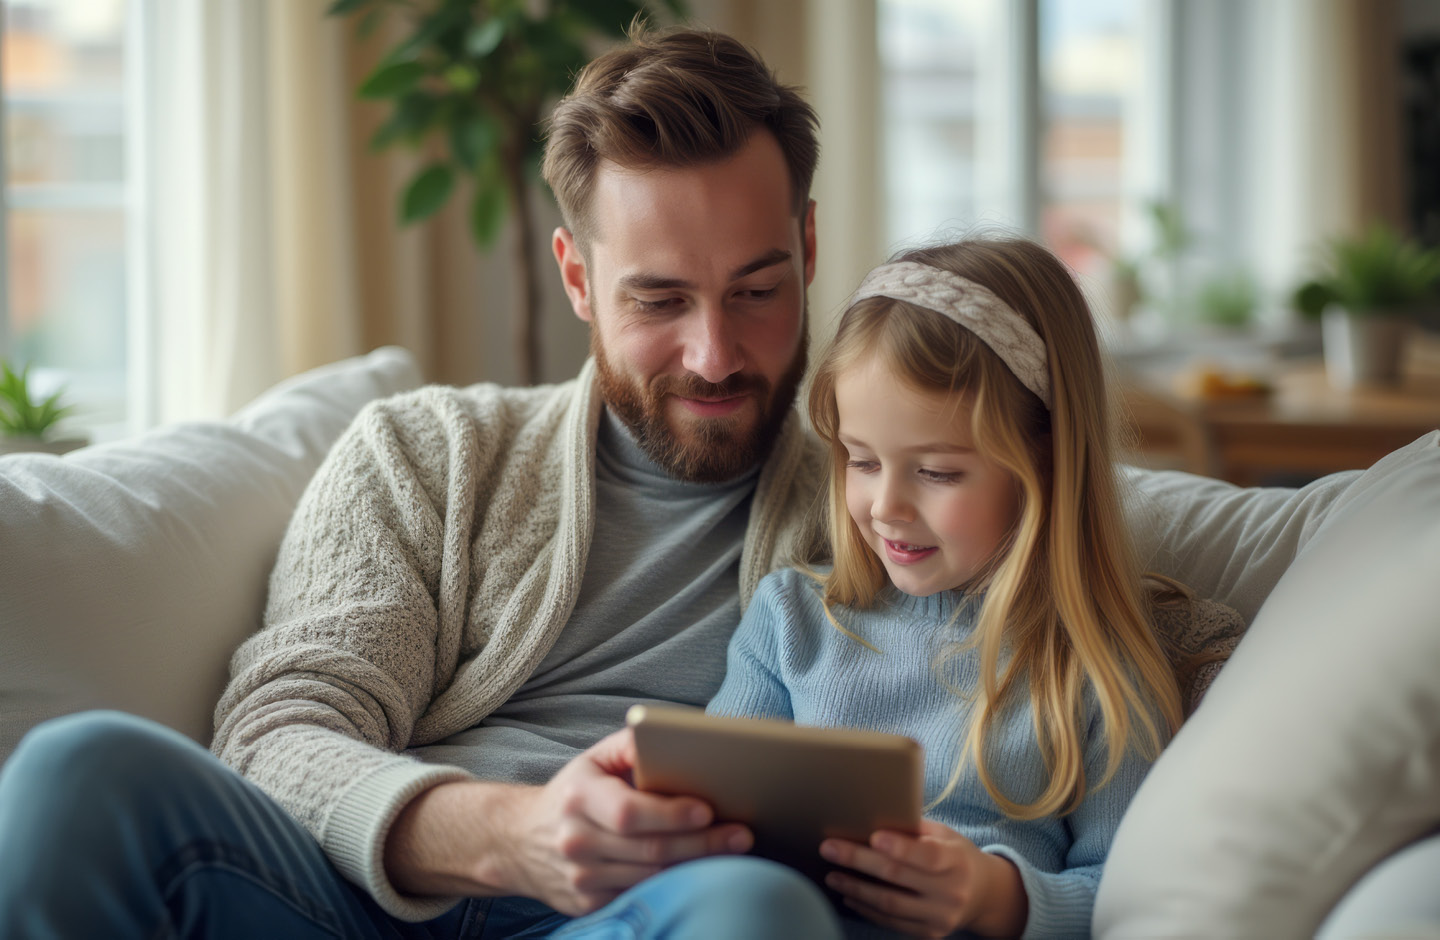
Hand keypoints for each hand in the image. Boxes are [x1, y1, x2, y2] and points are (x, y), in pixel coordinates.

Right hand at [490, 728, 752, 914]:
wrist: (518, 841)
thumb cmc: (572, 793)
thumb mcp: (592, 760)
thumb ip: (629, 744)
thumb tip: (668, 735)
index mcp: (579, 798)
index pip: (629, 812)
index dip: (670, 815)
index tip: (707, 810)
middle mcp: (576, 841)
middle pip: (650, 849)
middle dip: (701, 843)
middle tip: (741, 834)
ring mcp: (581, 878)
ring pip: (650, 877)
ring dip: (696, 866)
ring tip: (733, 852)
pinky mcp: (587, 904)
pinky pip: (640, 895)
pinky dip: (673, 885)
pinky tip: (701, 873)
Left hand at [819, 820, 1027, 937]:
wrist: (983, 895)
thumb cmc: (954, 856)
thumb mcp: (945, 836)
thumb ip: (915, 828)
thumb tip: (873, 815)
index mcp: (956, 861)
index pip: (928, 855)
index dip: (900, 847)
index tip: (872, 836)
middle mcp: (951, 892)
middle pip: (898, 876)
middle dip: (859, 861)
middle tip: (828, 848)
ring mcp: (940, 916)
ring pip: (889, 903)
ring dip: (855, 889)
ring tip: (831, 875)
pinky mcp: (928, 933)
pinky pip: (891, 921)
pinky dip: (866, 908)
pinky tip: (849, 895)